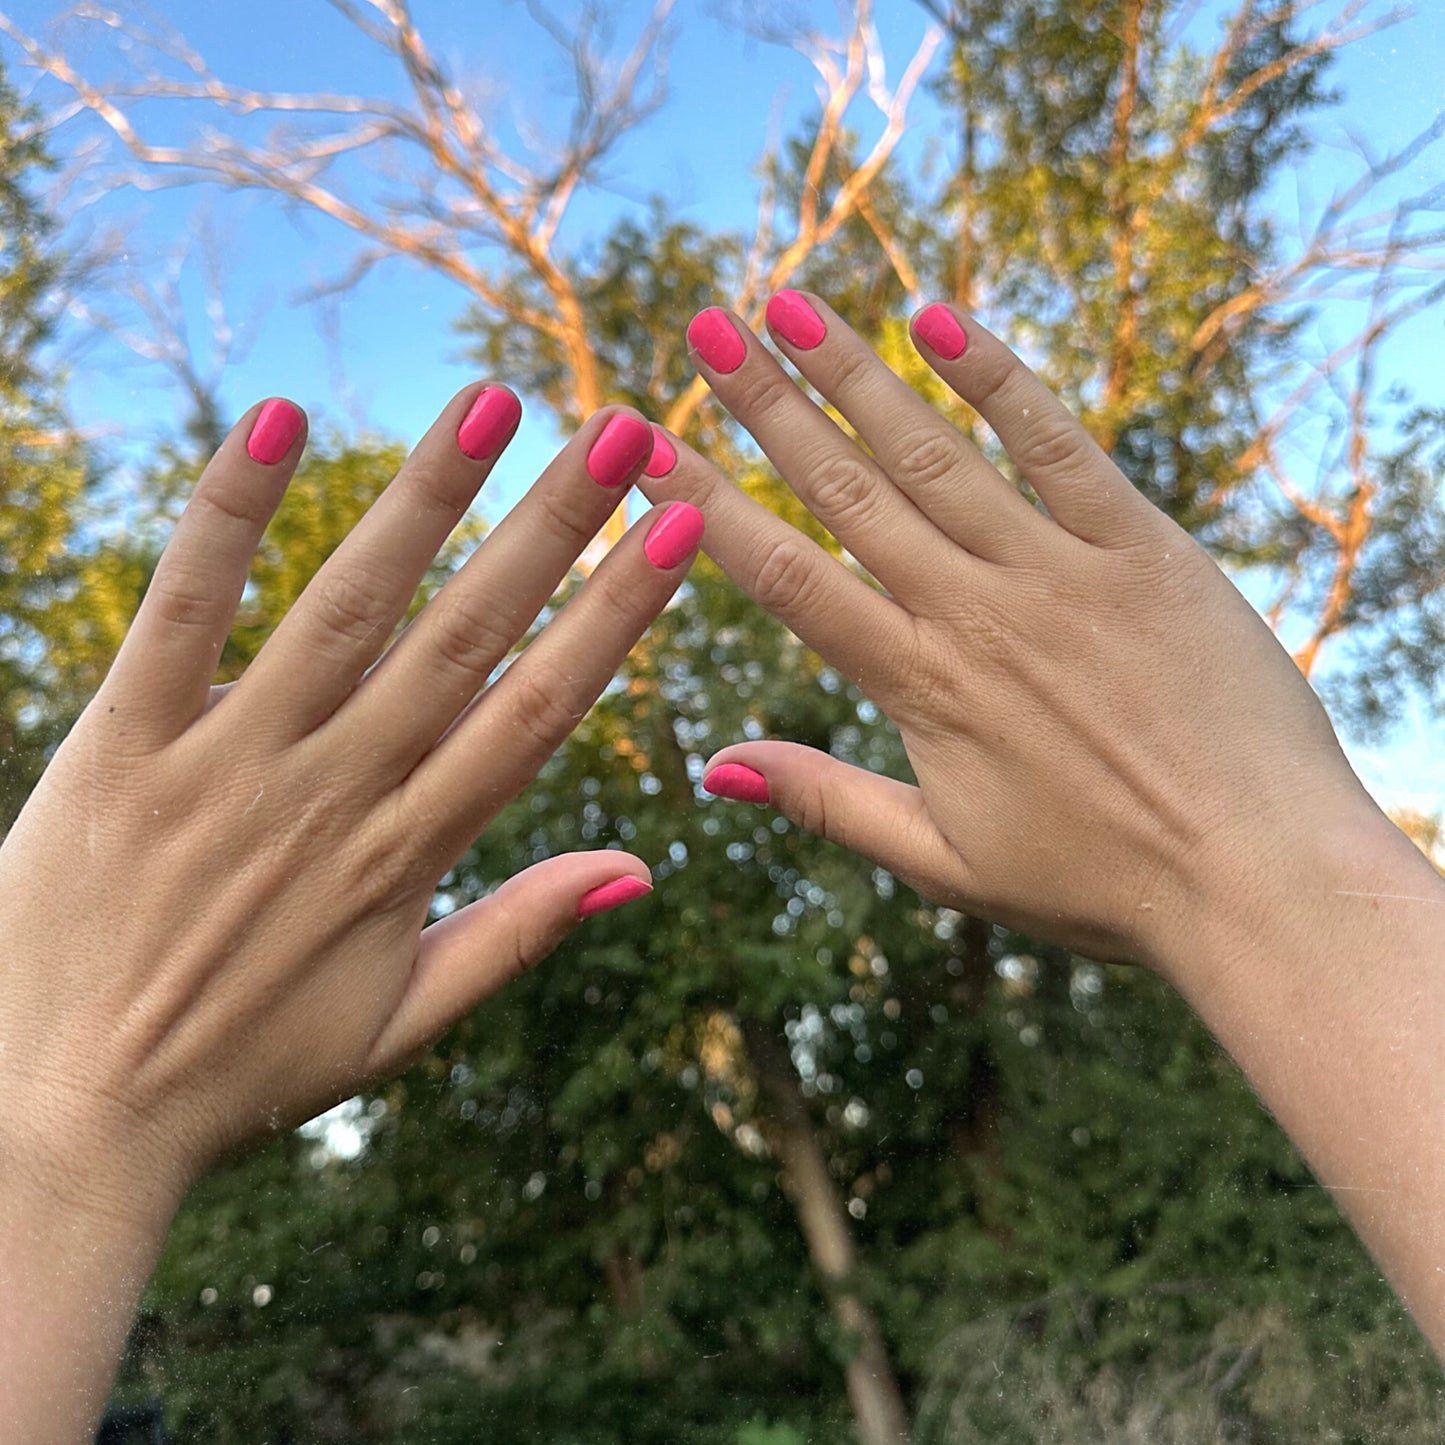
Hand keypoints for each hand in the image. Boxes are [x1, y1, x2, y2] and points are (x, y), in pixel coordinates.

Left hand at [0, 388, 701, 1218]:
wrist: (62, 1121)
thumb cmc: (240, 1074)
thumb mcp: (398, 1025)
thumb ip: (518, 934)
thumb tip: (640, 867)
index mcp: (406, 857)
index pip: (539, 709)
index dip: (615, 613)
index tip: (675, 529)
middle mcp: (333, 792)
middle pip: (465, 635)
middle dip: (552, 525)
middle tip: (622, 429)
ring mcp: (226, 762)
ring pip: (347, 605)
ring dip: (426, 497)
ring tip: (494, 400)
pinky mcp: (120, 746)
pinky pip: (182, 611)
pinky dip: (229, 516)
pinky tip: (281, 421)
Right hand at [637, 293, 1388, 971]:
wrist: (1258, 880)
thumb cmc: (1099, 886)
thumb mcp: (942, 863)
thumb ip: (825, 800)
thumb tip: (713, 769)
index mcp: (919, 688)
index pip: (785, 577)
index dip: (709, 505)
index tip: (653, 446)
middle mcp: (975, 613)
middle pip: (847, 490)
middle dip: (766, 404)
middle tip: (703, 330)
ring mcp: (1062, 573)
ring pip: (936, 452)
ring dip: (857, 374)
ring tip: (790, 305)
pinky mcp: (1146, 549)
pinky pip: (1061, 447)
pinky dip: (999, 380)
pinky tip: (940, 320)